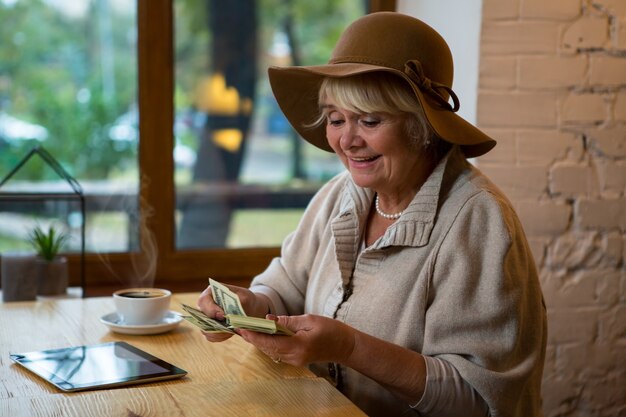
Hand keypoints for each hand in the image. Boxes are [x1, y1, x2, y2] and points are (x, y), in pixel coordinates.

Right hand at [196, 283, 269, 342]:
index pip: (203, 301)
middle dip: (214, 324)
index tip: (222, 315)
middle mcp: (205, 306)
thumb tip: (231, 313)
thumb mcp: (246, 297)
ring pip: (205, 329)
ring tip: (231, 331)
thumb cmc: (245, 299)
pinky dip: (221, 337)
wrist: (248, 308)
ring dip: (218, 333)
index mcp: (211, 292)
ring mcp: (206, 318)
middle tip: (228, 327)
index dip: (210, 309)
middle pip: (201, 317)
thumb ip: (239, 303)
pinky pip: (211, 336)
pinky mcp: (211, 329)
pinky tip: (230, 333)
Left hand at [238, 314, 355, 366]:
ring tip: (246, 330)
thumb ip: (288, 321)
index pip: (270, 342)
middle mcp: (295, 357)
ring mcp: (295, 361)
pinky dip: (269, 344)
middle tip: (238, 327)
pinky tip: (262, 335)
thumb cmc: (331, 330)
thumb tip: (269, 318)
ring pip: (271, 352)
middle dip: (253, 338)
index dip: (254, 336)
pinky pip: (278, 353)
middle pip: (268, 348)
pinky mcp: (296, 360)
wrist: (345, 346)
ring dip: (259, 341)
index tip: (242, 328)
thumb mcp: (309, 320)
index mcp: (298, 346)